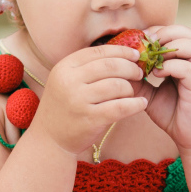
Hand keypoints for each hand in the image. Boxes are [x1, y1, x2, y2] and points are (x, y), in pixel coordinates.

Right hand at [26, 45, 146, 156]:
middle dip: (130, 68)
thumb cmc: (63, 108)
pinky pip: (121, 107)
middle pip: (110, 66)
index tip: (136, 54)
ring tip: (134, 92)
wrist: (49, 140)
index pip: (98, 52)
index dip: (121, 51)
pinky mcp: (90, 119)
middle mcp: (69, 81)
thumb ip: (86, 68)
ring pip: (117, 85)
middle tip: (139, 73)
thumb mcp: (65, 81)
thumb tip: (120, 54)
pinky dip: (135, 104)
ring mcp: (79, 100)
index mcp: (64, 67)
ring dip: (131, 88)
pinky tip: (142, 104)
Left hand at [135, 25, 190, 151]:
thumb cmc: (174, 114)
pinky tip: (157, 74)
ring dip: (171, 47)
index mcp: (188, 60)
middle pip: (189, 32)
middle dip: (165, 34)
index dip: (159, 31)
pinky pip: (189, 68)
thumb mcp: (150, 93)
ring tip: (153, 59)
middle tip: (146, 46)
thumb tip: (119, 67)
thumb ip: (139, 79)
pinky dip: (171, 66)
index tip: (141, 41)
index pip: (179, 32)